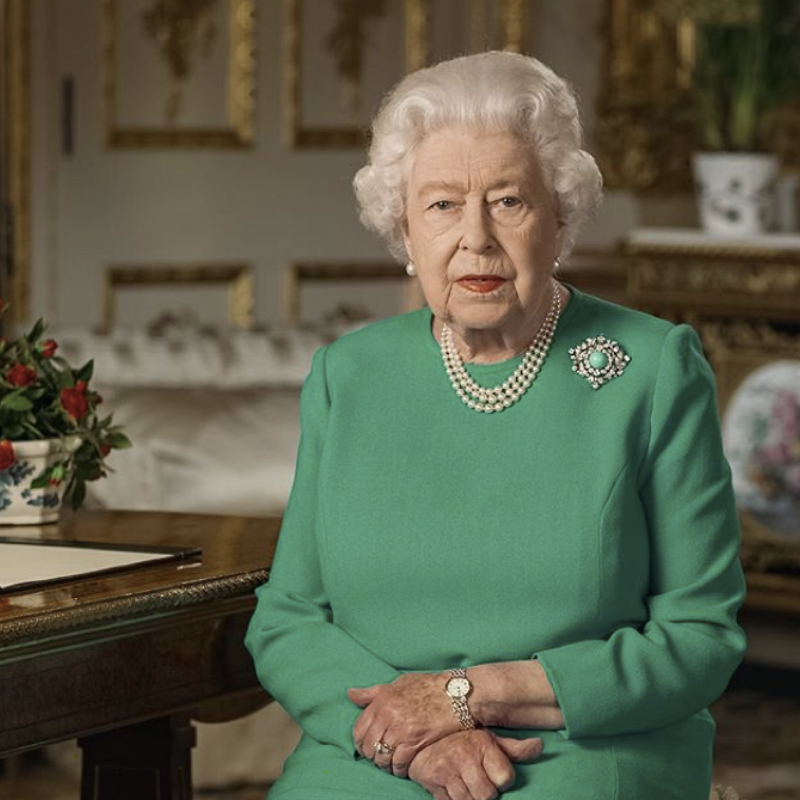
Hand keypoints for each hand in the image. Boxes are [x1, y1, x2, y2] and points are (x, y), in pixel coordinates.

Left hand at [349, 672, 458, 776]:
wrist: (457, 693)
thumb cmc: (429, 686)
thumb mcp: (399, 683)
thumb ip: (374, 692)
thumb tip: (351, 694)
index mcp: (382, 700)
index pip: (359, 729)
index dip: (361, 743)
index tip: (369, 747)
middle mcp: (388, 714)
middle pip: (369, 746)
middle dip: (373, 756)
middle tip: (381, 758)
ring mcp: (401, 728)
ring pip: (381, 757)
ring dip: (385, 765)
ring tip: (392, 765)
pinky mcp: (415, 741)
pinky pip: (398, 763)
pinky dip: (399, 769)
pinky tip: (404, 768)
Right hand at [408, 729, 543, 799]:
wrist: (424, 739)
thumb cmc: (463, 741)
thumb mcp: (489, 739)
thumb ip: (515, 748)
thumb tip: (540, 746)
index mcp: (481, 744)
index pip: (505, 777)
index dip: (503, 780)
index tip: (495, 774)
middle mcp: (464, 756)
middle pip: (487, 795)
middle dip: (486, 793)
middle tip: (480, 782)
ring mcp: (447, 771)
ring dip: (470, 799)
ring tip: (468, 786)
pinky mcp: (433, 783)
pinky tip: (455, 791)